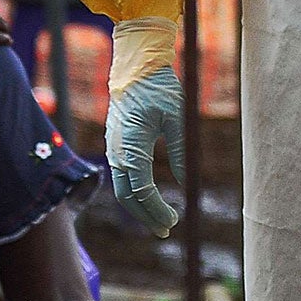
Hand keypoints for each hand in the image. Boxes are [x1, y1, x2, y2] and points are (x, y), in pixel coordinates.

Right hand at [106, 67, 184, 237]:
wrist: (135, 69)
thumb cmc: (160, 89)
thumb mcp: (178, 118)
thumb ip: (181, 150)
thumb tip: (187, 181)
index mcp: (131, 146)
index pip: (142, 190)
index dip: (157, 209)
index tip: (174, 221)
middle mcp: (117, 152)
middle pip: (127, 196)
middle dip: (146, 216)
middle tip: (167, 230)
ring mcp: (113, 149)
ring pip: (122, 189)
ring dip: (139, 208)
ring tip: (159, 222)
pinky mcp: (115, 146)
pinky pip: (120, 178)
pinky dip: (133, 194)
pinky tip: (147, 201)